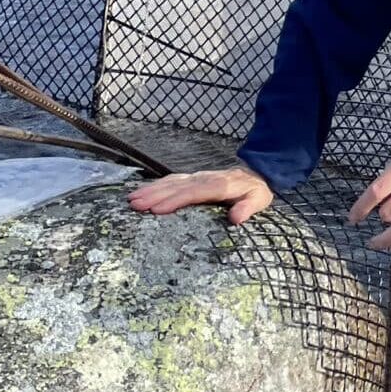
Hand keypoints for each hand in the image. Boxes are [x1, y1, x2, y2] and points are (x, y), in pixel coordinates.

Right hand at [129, 164, 273, 224]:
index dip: (176, 200)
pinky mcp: (192, 177)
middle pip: (177, 186)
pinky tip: (142, 191)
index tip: (157, 210)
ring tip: (131, 199)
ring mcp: (197, 177)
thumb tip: (236, 218)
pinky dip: (156, 185)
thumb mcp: (259, 200)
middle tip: (135, 205)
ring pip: (171, 182)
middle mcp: (205, 179)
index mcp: (220, 185)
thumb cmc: (255, 191)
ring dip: (151, 189)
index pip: (195, 192)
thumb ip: (248, 208)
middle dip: (155, 195)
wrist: (257, 173)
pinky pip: (172, 180)